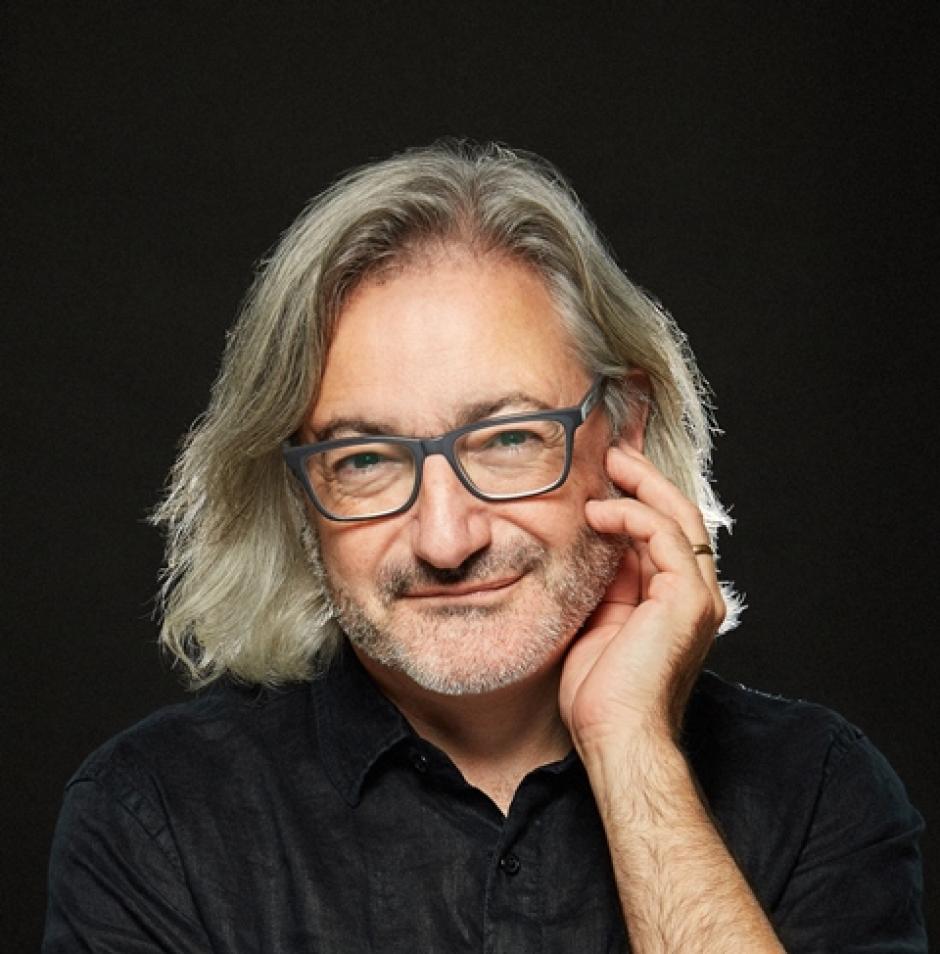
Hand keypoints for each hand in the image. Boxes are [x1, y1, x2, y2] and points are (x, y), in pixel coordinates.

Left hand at [559, 443, 725, 753]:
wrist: (615, 736)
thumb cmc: (600, 692)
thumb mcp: (596, 620)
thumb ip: (605, 581)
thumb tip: (590, 543)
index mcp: (673, 600)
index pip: (664, 532)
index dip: (640, 497)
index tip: (610, 470)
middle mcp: (693, 594)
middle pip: (678, 517)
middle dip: (645, 480)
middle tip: (614, 452)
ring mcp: (696, 596)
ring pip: (677, 518)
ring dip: (641, 485)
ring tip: (610, 463)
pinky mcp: (687, 600)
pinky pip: (664, 537)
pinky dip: (633, 516)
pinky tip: (599, 512)